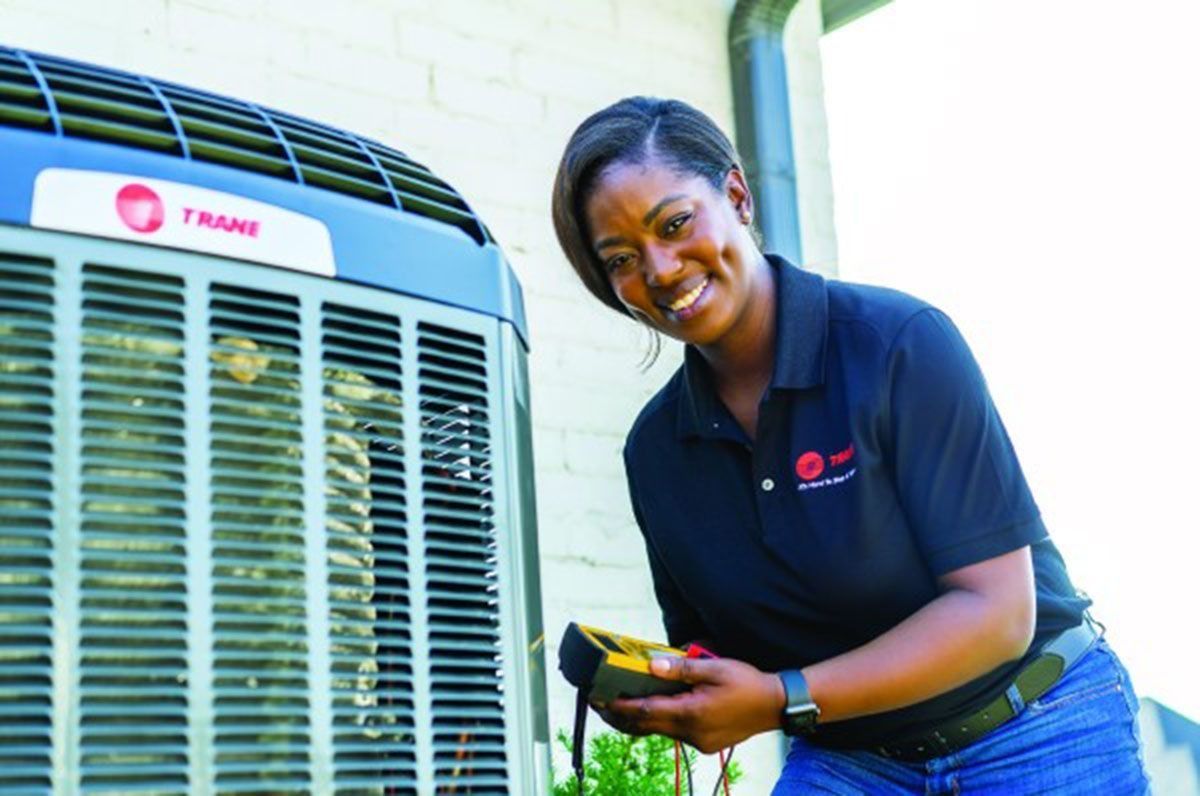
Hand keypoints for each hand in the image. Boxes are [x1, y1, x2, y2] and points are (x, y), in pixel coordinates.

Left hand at [598, 657, 784, 752]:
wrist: (775, 705)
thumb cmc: (747, 683)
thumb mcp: (714, 668)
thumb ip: (681, 668)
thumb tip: (651, 666)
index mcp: (692, 713)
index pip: (646, 712)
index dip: (621, 707)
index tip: (601, 701)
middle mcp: (692, 732)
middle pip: (647, 727)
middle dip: (622, 717)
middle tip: (600, 706)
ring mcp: (698, 741)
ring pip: (660, 732)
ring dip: (641, 721)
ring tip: (621, 706)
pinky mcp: (705, 743)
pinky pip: (674, 733)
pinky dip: (660, 723)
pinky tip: (655, 710)